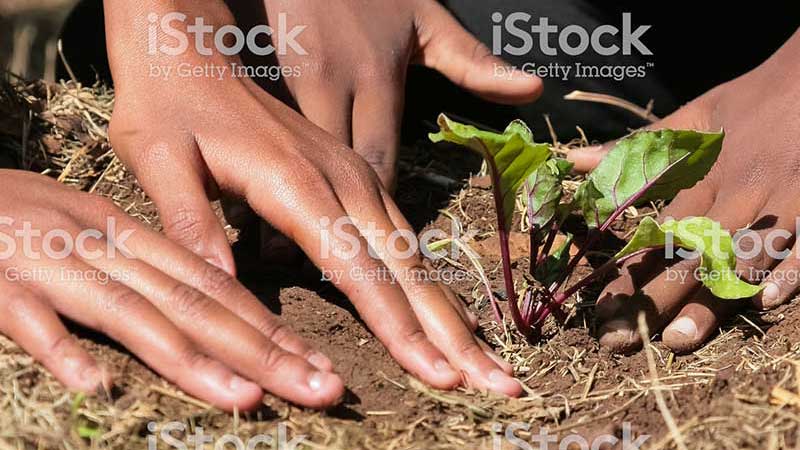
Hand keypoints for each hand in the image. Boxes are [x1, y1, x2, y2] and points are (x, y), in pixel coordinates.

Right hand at [0, 170, 345, 409]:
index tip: (322, 367)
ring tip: (248, 399)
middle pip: (195, 305)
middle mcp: (105, 249)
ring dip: (191, 360)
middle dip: (264, 353)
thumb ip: (147, 274)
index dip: (272, 330)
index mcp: (132, 238)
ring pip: (131, 315)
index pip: (217, 287)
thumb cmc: (22, 217)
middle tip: (324, 391)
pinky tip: (96, 386)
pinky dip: (62, 349)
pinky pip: (29, 319)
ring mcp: (51, 266)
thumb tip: (207, 314)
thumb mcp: (93, 234)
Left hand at [105, 0, 520, 397]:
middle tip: (494, 382)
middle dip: (450, 331)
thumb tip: (222, 289)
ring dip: (449, 311)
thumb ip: (191, 221)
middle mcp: (341, 180)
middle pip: (406, 267)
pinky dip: (426, 281)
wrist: (190, 48)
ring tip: (482, 360)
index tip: (436, 372)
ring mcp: (353, 175)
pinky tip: (442, 310)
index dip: (399, 328)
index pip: (359, 269)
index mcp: (297, 182)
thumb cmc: (169, 104)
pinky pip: (400, 235)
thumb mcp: (157, 158)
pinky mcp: (352, 176)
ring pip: (413, 253)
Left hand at [568, 30, 799, 352]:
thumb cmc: (750, 101)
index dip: (627, 275)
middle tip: (622, 342)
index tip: (600, 312)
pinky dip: (791, 270)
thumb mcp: (690, 117)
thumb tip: (574, 161)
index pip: (655, 236)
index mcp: (702, 177)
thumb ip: (637, 147)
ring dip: (711, 300)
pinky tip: (766, 302)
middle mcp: (737, 193)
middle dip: (654, 301)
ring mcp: (783, 201)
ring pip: (741, 258)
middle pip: (689, 255)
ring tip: (677, 341)